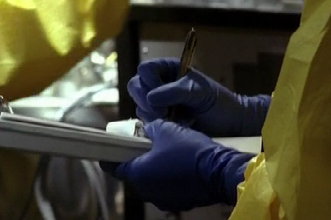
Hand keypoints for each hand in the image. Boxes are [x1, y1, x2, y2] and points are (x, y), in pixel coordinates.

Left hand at [114, 120, 252, 211]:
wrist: (220, 171)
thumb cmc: (189, 149)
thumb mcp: (166, 129)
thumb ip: (150, 128)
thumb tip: (146, 129)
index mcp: (138, 174)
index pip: (114, 167)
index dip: (110, 155)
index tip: (110, 148)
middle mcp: (148, 191)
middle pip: (135, 173)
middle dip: (139, 158)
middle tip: (146, 143)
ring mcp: (165, 200)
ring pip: (153, 181)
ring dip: (156, 168)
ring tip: (168, 151)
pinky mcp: (181, 202)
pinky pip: (170, 188)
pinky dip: (171, 177)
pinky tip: (182, 163)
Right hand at [128, 58, 270, 136]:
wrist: (230, 125)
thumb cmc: (219, 102)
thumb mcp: (200, 91)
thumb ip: (176, 91)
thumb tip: (151, 98)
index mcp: (170, 70)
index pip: (145, 69)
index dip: (149, 81)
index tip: (161, 94)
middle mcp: (161, 84)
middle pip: (135, 86)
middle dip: (146, 101)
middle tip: (164, 112)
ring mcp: (159, 104)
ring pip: (140, 106)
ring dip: (154, 115)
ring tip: (176, 119)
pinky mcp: (160, 121)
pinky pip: (146, 122)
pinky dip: (158, 126)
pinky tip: (177, 126)